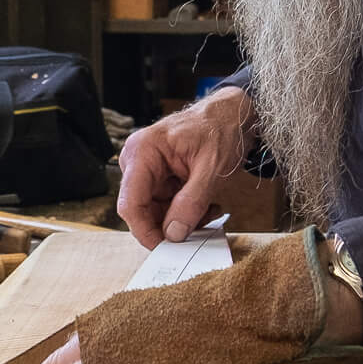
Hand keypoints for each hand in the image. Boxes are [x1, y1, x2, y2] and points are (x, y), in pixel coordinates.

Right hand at [116, 87, 255, 247]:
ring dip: (182, 219)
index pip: (130, 203)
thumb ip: (192, 203)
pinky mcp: (158, 177)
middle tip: (201, 224)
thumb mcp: (211, 169)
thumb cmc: (220, 129)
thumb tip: (174, 233)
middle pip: (142, 211)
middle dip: (171, 224)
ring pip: (155, 212)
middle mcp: (138, 160)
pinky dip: (185, 211)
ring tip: (209, 209)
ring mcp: (147, 169)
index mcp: (143, 151)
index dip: (145, 231)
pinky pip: (165, 206)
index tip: (165, 248)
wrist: (231, 115)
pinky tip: (205, 203)